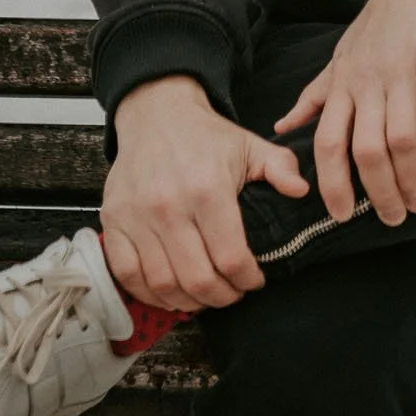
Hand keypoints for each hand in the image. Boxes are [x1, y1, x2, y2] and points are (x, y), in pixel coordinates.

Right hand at [101, 73, 308, 310]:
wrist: (156, 114)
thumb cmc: (205, 136)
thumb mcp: (249, 145)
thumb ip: (280, 167)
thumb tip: (302, 191)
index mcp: (207, 187)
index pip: (230, 256)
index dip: (247, 279)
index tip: (254, 280)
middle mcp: (168, 204)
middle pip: (197, 278)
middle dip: (222, 297)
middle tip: (232, 293)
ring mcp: (137, 215)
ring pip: (163, 284)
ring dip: (188, 301)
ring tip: (205, 296)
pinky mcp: (113, 221)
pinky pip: (128, 275)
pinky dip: (149, 294)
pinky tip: (170, 293)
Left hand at [273, 0, 415, 227]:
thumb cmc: (383, 22)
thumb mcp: (342, 56)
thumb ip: (316, 95)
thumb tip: (282, 128)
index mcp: (344, 83)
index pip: (328, 143)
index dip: (332, 184)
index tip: (343, 216)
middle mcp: (369, 79)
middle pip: (366, 149)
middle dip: (379, 192)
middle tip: (395, 218)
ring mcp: (403, 68)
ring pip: (400, 136)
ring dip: (410, 177)